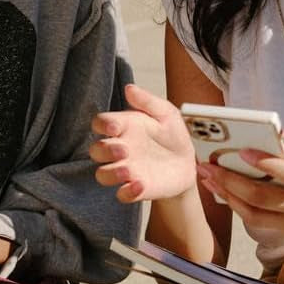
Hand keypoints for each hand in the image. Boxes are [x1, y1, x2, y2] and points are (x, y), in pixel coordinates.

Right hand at [90, 84, 198, 202]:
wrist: (188, 163)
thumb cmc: (172, 136)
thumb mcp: (166, 113)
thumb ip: (148, 101)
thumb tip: (129, 88)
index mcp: (124, 128)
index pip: (100, 124)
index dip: (102, 125)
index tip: (114, 127)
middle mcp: (120, 150)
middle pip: (95, 151)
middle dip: (104, 150)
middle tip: (124, 150)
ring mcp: (126, 171)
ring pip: (102, 175)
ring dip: (111, 174)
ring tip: (128, 171)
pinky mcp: (136, 189)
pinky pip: (122, 195)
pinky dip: (127, 192)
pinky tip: (141, 185)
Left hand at [201, 128, 283, 239]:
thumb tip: (283, 133)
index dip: (262, 163)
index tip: (240, 151)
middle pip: (261, 197)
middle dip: (229, 182)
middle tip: (207, 166)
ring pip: (255, 215)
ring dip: (229, 197)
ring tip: (210, 180)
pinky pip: (263, 222)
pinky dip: (243, 208)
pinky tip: (229, 194)